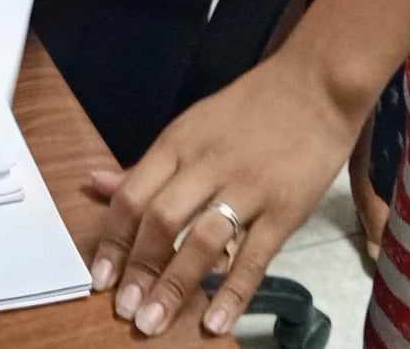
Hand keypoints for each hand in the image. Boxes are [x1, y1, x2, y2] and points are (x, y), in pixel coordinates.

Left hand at [88, 53, 360, 336]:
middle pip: (160, 220)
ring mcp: (247, 187)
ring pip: (201, 240)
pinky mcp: (285, 208)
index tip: (99, 280)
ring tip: (153, 323)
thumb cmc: (247, 110)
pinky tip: (215, 322)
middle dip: (138, 270)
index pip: (132, 196)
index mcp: (177, 144)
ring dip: (173, 286)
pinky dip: (232, 292)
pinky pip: (254, 256)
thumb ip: (146, 164)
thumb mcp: (189, 127)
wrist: (314, 85)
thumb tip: (95, 184)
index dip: (112, 241)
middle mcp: (206, 165)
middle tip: (125, 312)